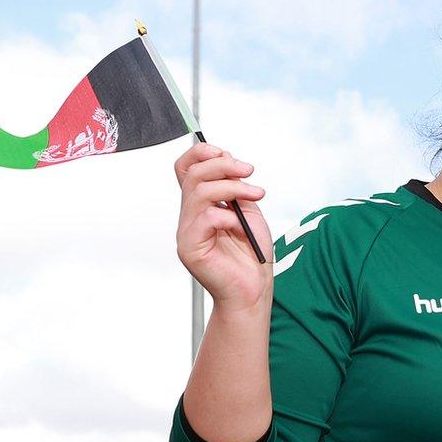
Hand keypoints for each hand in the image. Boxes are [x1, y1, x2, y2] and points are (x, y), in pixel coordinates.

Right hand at [174, 142, 272, 310]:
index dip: (201, 154)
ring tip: (255, 194)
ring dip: (233, 187)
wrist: (254, 289)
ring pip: (199, 191)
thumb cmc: (252, 255)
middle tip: (249, 171)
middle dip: (224, 165)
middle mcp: (189, 217)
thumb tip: (227, 158)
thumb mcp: (249, 211)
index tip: (226, 153)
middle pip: (193, 175)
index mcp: (200, 206)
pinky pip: (207, 218)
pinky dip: (229, 216)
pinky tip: (241, 227)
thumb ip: (236, 187)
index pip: (186, 169)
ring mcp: (186, 232)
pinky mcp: (189, 248)